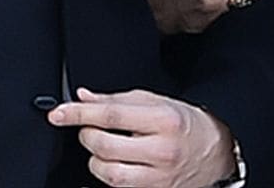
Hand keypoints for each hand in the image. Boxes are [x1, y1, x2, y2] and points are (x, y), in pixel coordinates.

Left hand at [48, 87, 235, 186]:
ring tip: (100, 148)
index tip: (58, 113)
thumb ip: (118, 99)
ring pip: (109, 174)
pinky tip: (113, 162)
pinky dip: (108, 175)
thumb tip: (84, 97)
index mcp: (162, 118)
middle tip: (88, 128)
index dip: (79, 114)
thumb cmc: (184, 122)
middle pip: (106, 147)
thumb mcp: (156, 100)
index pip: (111, 115)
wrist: (215, 150)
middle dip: (87, 135)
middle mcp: (161, 150)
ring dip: (95, 160)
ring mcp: (159, 177)